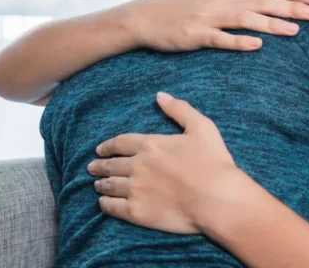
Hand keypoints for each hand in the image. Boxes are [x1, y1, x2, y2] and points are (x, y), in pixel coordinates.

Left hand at [88, 92, 239, 234]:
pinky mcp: (137, 211)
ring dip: (101, 183)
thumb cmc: (212, 161)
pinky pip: (113, 207)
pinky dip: (105, 203)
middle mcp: (137, 166)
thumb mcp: (202, 127)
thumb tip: (160, 96)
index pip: (121, 143)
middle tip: (92, 167)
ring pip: (110, 185)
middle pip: (111, 164)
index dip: (108, 145)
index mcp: (151, 145)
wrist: (216, 197)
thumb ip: (180, 110)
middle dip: (100, 165)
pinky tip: (103, 202)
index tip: (100, 149)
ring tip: (96, 184)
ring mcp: (135, 189)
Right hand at [125, 0, 308, 51]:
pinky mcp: (195, 35)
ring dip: (271, 23)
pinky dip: (239, 41)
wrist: (147, 18)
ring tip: (296, 30)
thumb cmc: (181, 4)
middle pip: (262, 1)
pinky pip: (220, 38)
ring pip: (245, 18)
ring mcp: (208, 17)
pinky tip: (257, 45)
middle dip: (291, 6)